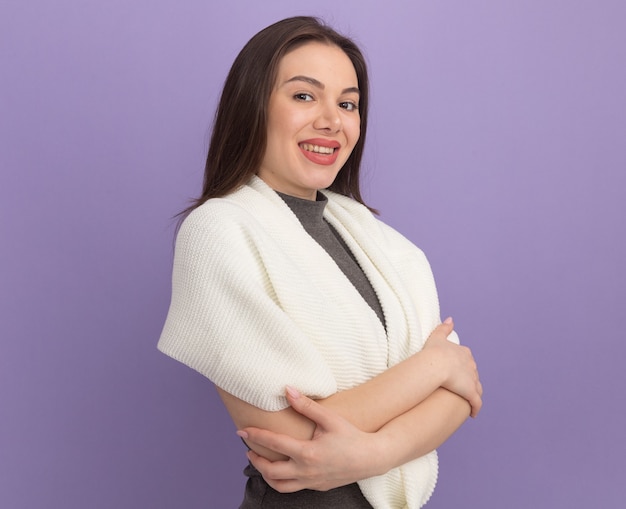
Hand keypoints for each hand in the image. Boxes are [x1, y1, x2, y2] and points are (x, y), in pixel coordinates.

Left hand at [237, 386, 383, 492]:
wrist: (371, 458)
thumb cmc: (351, 436)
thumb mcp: (330, 418)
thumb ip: (306, 405)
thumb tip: (287, 389)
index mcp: (307, 453)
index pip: (274, 444)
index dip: (255, 436)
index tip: (242, 430)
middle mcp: (306, 471)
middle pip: (270, 471)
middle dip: (256, 459)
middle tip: (248, 449)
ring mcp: (311, 482)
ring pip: (279, 486)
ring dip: (266, 474)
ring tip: (260, 461)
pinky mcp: (318, 487)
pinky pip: (293, 487)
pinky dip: (281, 480)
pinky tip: (281, 468)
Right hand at [423, 318, 482, 416]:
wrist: (435, 365)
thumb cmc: (434, 352)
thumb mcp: (438, 337)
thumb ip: (444, 328)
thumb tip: (450, 319)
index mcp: (464, 353)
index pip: (467, 360)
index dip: (463, 366)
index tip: (458, 371)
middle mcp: (471, 366)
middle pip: (473, 374)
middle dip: (470, 380)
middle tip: (462, 387)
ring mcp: (472, 380)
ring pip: (477, 389)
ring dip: (474, 394)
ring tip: (469, 400)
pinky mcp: (470, 393)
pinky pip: (476, 403)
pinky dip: (476, 408)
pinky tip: (473, 414)